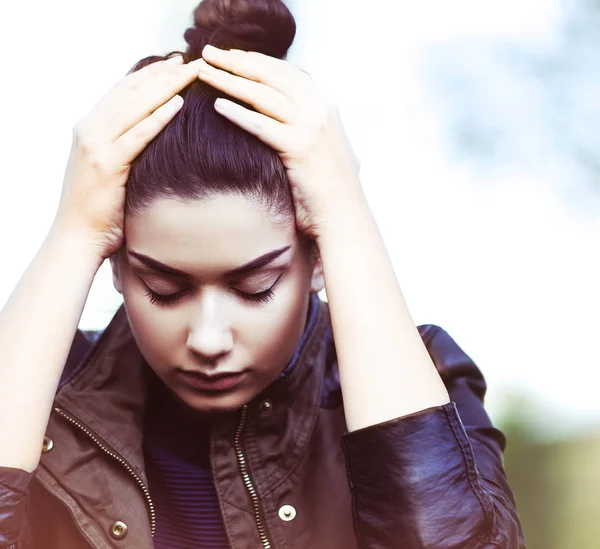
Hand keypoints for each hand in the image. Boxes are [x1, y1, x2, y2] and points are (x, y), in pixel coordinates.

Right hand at [54, 56, 202, 259]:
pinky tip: (178, 103)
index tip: (174, 64)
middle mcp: (89, 129)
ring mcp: (95, 145)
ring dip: (166, 87)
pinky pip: (138, 135)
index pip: (123, 91)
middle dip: (163, 74)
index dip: (149, 75)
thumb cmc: (98, 209)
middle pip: (131, 92)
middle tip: (191, 61)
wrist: (77, 237)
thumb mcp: (108, 169)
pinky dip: (159, 117)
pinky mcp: (107, 164)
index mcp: (89, 128)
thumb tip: (148, 136)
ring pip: (136, 106)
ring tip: (191, 74)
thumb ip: (121, 147)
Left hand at [197, 45, 361, 238]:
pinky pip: (263, 126)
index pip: (284, 71)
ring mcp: (312, 127)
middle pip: (270, 75)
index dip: (253, 60)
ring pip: (263, 95)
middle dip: (236, 61)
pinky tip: (218, 106)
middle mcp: (320, 109)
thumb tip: (273, 113)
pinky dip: (239, 114)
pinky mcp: (301, 149)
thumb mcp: (319, 144)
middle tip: (208, 52)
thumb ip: (300, 123)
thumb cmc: (327, 186)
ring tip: (204, 71)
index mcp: (324, 104)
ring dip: (229, 80)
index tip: (228, 55)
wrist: (345, 216)